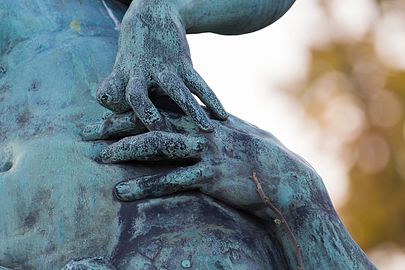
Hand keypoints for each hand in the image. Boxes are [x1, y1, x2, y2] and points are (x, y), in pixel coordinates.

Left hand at [83, 100, 333, 219]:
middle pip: (152, 123)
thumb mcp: (231, 132)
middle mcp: (201, 130)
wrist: (282, 176)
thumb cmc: (256, 155)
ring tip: (101, 156)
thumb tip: (191, 122)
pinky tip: (123, 191)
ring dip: (127, 150)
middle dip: (117, 126)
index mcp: (203, 119)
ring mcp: (206, 151)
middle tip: (88, 131)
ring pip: (158, 145)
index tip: (104, 113)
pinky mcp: (210, 176)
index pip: (160, 110)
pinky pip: (171, 180)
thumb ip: (208, 125)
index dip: (130, 110)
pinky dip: (145, 186)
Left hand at [96, 0, 226, 131]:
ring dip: (192, 111)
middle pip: (138, 96)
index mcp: (122, 76)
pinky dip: (211, 99)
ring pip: (178, 92)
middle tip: (159, 134)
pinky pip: (200, 84)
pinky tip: (222, 114)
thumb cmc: (136, 51)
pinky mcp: (184, 64)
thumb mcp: (120, 66)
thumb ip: (113, 88)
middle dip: (147, 114)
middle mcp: (141, 72)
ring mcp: (164, 68)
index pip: (111, 95)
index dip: (111, 108)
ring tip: (207, 130)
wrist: (155, 14)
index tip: (112, 127)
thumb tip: (106, 105)